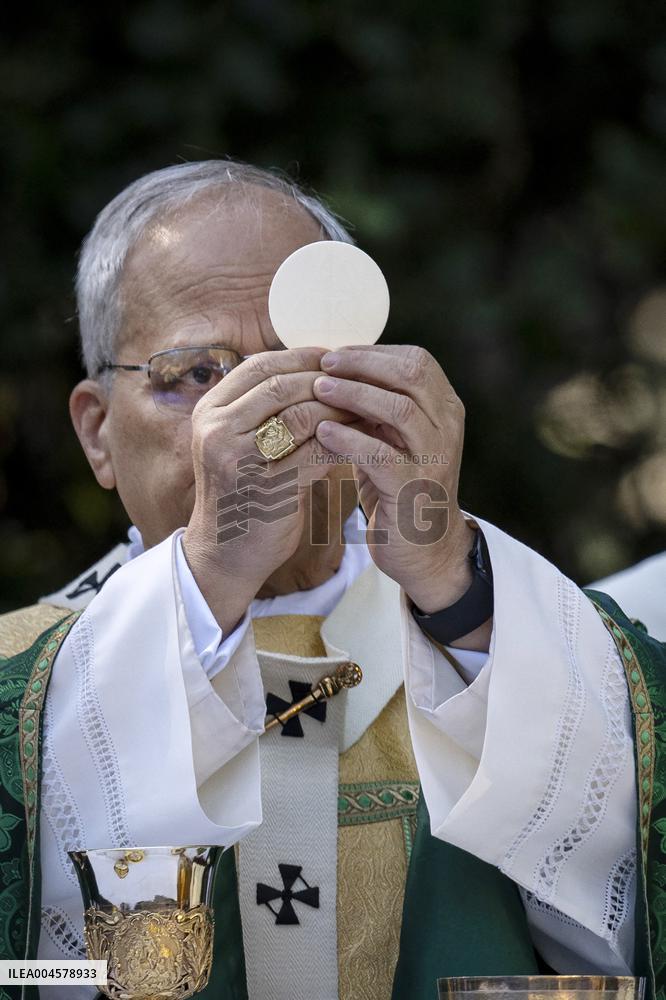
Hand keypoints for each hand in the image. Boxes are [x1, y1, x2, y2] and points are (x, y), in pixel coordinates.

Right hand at [182, 347, 354, 632]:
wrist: (226, 556)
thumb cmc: (243, 494)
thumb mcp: (239, 443)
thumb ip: (262, 409)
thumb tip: (313, 369)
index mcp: (209, 411)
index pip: (259, 365)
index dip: (301, 357)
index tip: (336, 359)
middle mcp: (216, 429)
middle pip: (280, 383)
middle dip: (325, 379)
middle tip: (360, 380)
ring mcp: (238, 458)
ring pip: (300, 413)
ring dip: (339, 407)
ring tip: (367, 406)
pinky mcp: (267, 487)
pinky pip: (315, 449)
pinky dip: (344, 439)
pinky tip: (364, 438)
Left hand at [313, 344, 476, 615]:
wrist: (425, 550)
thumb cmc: (399, 487)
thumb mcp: (394, 438)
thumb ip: (378, 406)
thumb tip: (337, 366)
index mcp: (444, 409)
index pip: (417, 360)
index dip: (374, 352)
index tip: (335, 353)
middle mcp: (446, 428)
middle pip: (412, 375)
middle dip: (364, 364)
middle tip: (325, 363)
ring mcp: (434, 458)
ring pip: (399, 410)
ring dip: (355, 395)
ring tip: (319, 389)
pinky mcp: (413, 489)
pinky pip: (381, 455)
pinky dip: (349, 440)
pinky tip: (322, 433)